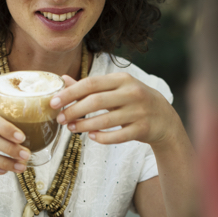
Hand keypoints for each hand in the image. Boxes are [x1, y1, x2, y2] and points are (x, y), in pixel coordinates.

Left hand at [50, 73, 175, 145]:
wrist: (164, 118)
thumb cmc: (133, 101)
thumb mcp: (115, 88)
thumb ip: (90, 86)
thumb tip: (63, 79)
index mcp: (122, 79)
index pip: (91, 83)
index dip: (70, 93)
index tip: (53, 102)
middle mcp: (132, 93)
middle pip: (96, 101)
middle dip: (74, 111)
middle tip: (60, 119)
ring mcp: (138, 111)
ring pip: (105, 120)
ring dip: (84, 126)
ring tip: (71, 128)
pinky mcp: (143, 128)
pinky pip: (118, 136)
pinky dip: (102, 137)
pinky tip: (91, 136)